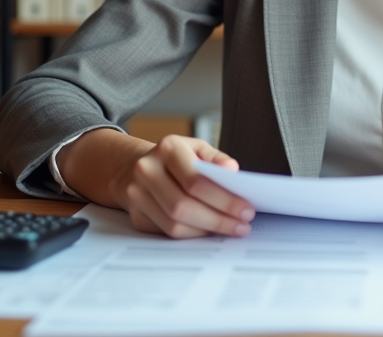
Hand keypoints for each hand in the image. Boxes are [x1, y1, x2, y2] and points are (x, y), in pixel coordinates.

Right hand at [117, 134, 255, 239]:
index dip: (223, 199)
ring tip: (231, 229)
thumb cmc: (177, 158)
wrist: (137, 166)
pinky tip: (210, 231)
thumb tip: (232, 170)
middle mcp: (147, 170)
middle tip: (243, 226)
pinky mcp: (136, 216)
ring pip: (174, 223)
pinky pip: (168, 232)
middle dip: (218, 219)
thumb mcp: (198, 149)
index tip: (247, 209)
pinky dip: (193, 234)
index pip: (196, 180)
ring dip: (207, 230)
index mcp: (167, 148)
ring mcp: (137, 195)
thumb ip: (216, 159)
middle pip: (183, 205)